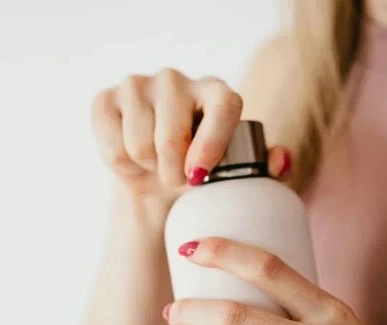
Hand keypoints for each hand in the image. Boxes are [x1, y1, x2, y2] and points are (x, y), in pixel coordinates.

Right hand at [90, 68, 288, 228]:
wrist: (158, 183)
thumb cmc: (206, 175)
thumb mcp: (240, 175)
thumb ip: (266, 167)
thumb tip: (280, 160)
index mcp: (218, 92)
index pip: (223, 107)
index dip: (213, 144)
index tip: (200, 176)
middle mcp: (177, 79)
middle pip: (172, 136)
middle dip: (174, 173)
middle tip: (179, 179)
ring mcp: (138, 84)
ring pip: (139, 144)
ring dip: (149, 169)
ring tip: (158, 167)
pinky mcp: (105, 99)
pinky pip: (112, 143)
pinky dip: (122, 164)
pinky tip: (133, 158)